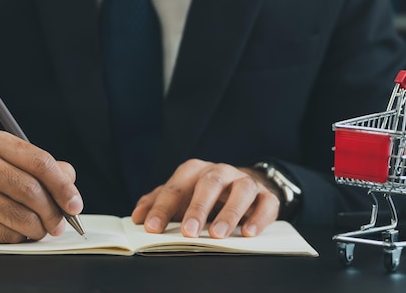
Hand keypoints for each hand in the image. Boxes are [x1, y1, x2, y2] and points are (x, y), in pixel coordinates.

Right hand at [0, 129, 83, 242]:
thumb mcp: (10, 159)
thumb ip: (42, 167)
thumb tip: (69, 182)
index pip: (39, 162)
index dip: (63, 185)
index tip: (75, 203)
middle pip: (31, 190)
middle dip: (54, 211)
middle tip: (62, 223)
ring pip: (21, 216)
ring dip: (40, 228)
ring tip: (42, 228)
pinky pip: (7, 234)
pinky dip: (21, 236)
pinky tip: (17, 230)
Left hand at [131, 159, 279, 237]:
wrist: (246, 183)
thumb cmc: (206, 192)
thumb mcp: (181, 194)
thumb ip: (159, 202)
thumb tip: (138, 217)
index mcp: (195, 170)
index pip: (176, 186)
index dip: (163, 207)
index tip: (152, 227)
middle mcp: (221, 171)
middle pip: (210, 183)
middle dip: (198, 208)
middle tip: (188, 232)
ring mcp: (245, 181)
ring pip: (241, 190)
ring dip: (230, 212)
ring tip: (218, 235)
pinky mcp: (267, 195)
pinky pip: (266, 203)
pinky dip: (259, 217)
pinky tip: (248, 233)